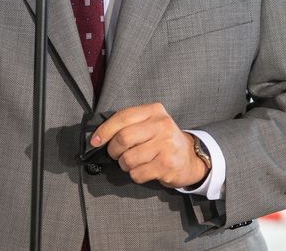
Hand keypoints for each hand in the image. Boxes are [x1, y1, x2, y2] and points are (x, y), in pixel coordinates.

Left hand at [90, 102, 208, 188]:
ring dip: (124, 165)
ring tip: (133, 162)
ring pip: (128, 159)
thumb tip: (99, 137)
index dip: (105, 130)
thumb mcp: (150, 123)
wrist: (190, 157)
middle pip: (123, 139)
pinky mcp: (167, 165)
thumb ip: (129, 125)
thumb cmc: (163, 140)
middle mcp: (162, 125)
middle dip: (113, 150)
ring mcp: (166, 145)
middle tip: (116, 154)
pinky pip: (137, 173)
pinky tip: (144, 170)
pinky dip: (135, 175)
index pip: (123, 117)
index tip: (95, 141)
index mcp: (154, 111)